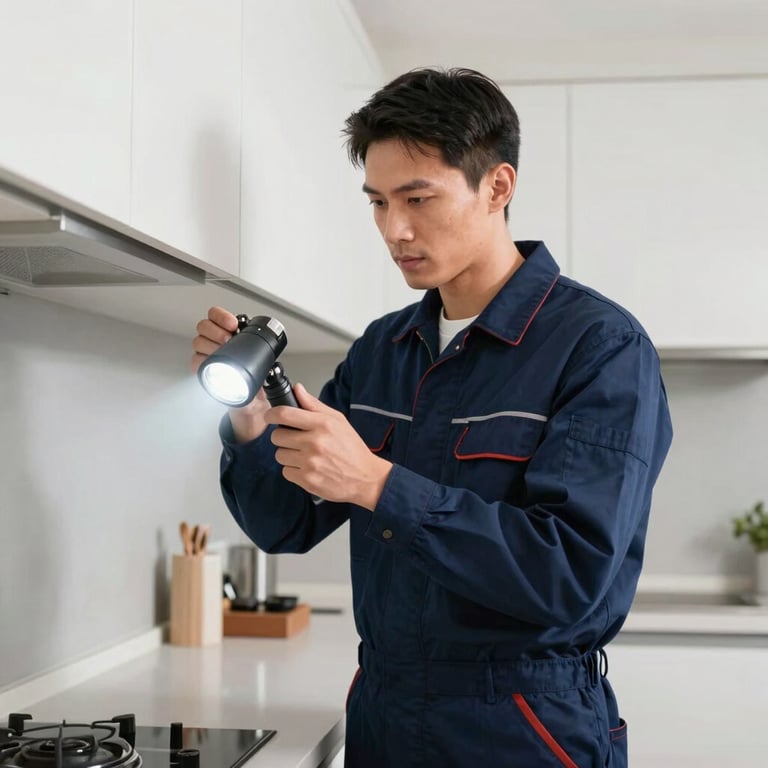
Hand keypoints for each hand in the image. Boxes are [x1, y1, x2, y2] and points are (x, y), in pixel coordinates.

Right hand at [191, 306, 268, 442]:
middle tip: (229, 339)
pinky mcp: (203, 369)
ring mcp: (207, 354)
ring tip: (224, 351)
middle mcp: (215, 341)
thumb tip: (270, 352)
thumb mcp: (263, 362)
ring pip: (198, 341)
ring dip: (210, 344)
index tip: (233, 324)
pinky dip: (203, 361)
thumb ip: (263, 355)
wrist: (251, 401)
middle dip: (216, 330)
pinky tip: (213, 362)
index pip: (215, 315)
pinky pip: (195, 361)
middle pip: (204, 326)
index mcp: (228, 333)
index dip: (221, 316)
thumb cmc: (256, 378)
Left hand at [266, 383, 392, 509]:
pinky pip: (286, 471)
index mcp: (322, 424)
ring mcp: (310, 462)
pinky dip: (293, 470)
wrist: (365, 478)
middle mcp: (314, 443)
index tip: (270, 416)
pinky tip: (307, 467)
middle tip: (295, 440)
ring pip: (279, 455)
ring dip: (288, 454)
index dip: (271, 414)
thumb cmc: (352, 448)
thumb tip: (298, 389)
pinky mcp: (307, 480)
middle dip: (282, 437)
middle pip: (277, 436)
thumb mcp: (338, 420)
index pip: (285, 414)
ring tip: (303, 455)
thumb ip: (314, 405)